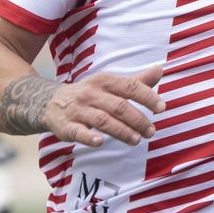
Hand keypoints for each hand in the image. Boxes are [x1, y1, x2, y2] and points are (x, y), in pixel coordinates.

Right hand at [35, 63, 165, 147]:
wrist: (51, 102)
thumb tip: (160, 70)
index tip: (162, 108)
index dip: (147, 97)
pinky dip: (89, 137)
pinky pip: (78, 132)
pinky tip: (100, 142)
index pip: (129, 87)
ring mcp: (78, 110)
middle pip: (119, 106)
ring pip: (102, 120)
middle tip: (151, 132)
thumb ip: (135, 81)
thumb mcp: (110, 84)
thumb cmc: (90, 94)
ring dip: (122, 131)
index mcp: (104, 81)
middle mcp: (91, 93)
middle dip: (138, 119)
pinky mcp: (67, 126)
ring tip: (137, 140)